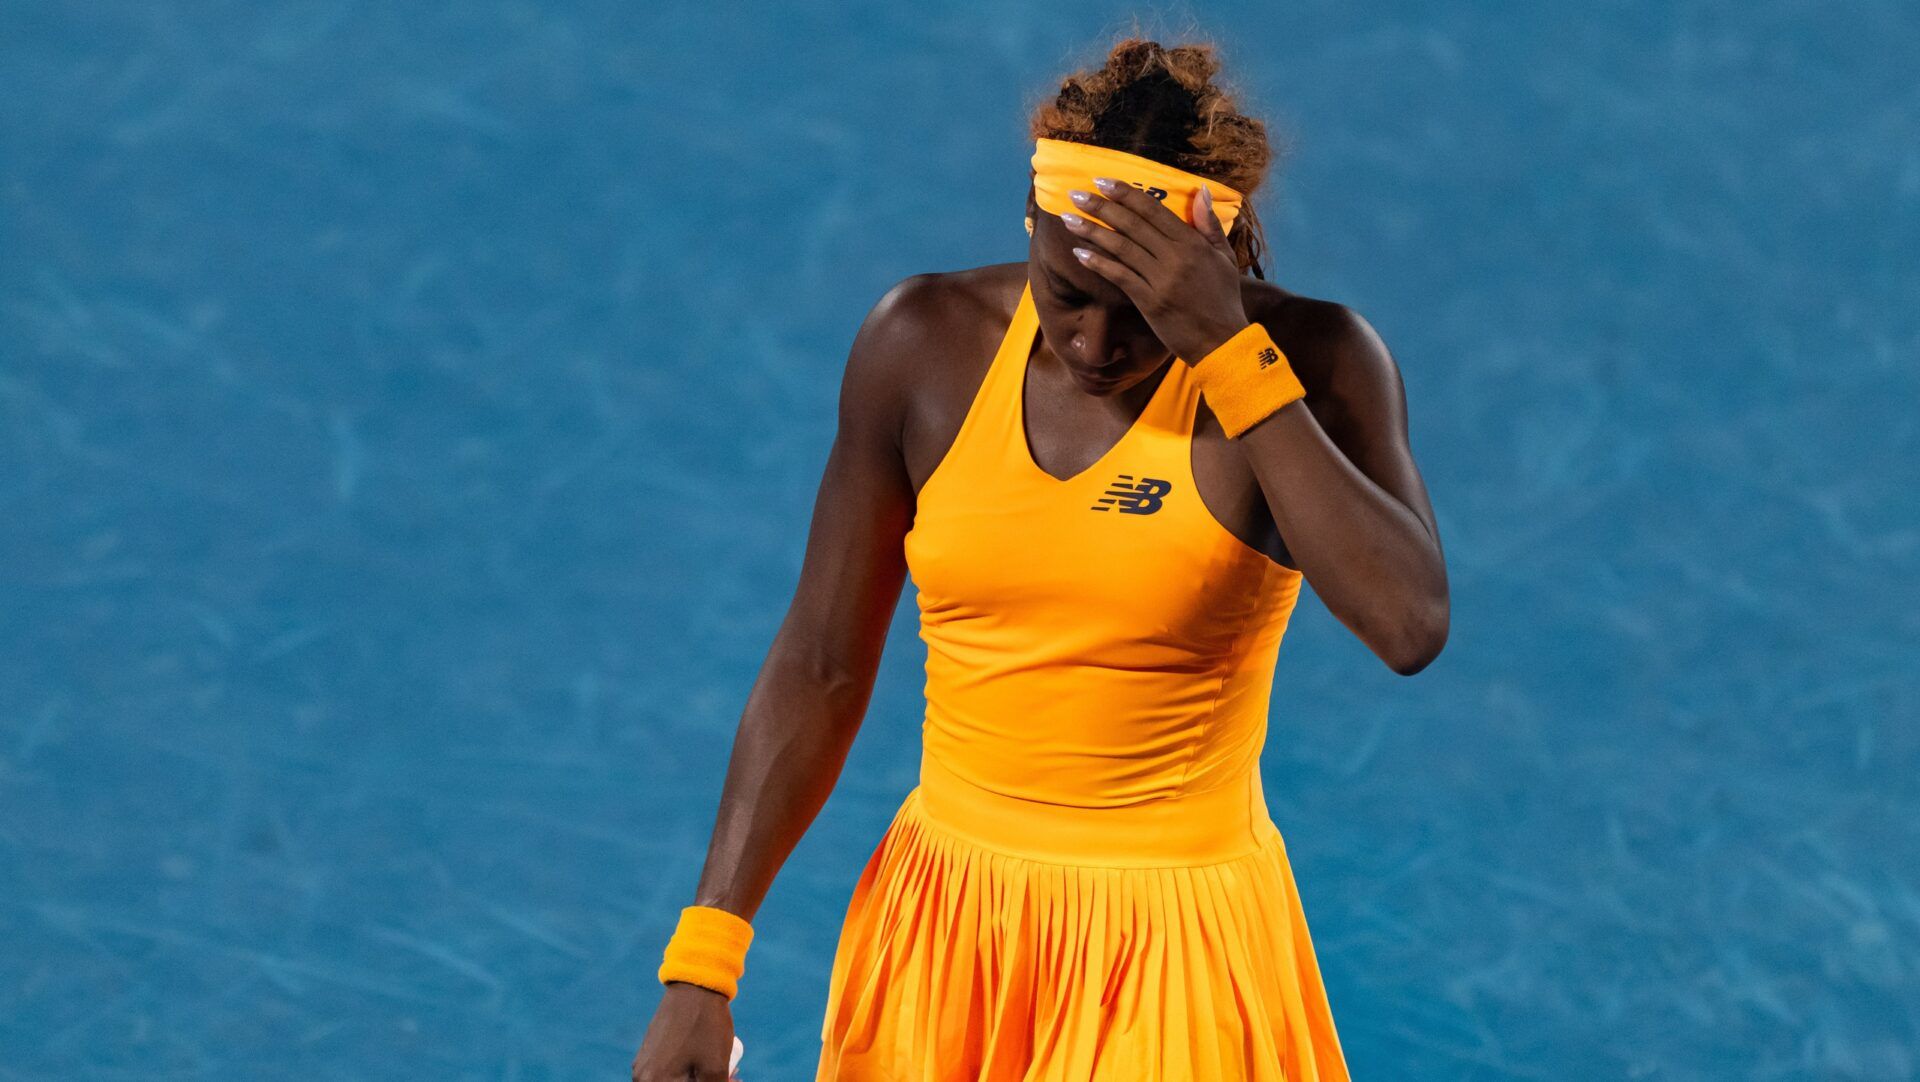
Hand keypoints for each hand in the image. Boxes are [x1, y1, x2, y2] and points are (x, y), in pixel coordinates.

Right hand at [632, 982, 736, 1081]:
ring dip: (698, 1081)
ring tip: (728, 1072)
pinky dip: (688, 1073)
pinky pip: (669, 1072)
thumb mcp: (716, 1068)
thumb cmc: (705, 1026)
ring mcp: (644, 1064)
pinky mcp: (649, 1052)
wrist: (695, 986)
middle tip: (732, 1078)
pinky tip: (709, 1064)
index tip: (728, 1080)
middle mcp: (642, 1077)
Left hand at [1060, 178, 1250, 363]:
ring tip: (1068, 218)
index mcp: (1193, 243)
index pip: (1153, 210)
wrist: (1223, 342)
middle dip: (1101, 206)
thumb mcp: (1224, 257)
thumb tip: (1200, 189)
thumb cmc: (1223, 300)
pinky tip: (1079, 254)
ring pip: (1121, 248)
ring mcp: (1161, 280)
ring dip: (1092, 231)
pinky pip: (1119, 277)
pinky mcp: (1150, 302)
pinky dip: (1098, 263)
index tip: (1102, 181)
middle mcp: (1176, 257)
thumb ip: (1210, 224)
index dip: (1125, 194)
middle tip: (1076, 193)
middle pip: (1132, 224)